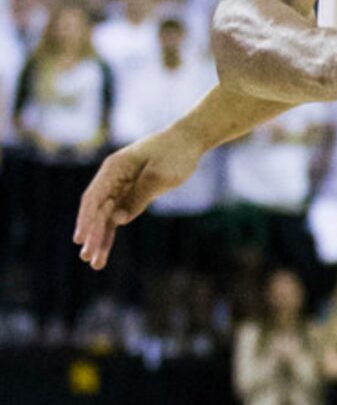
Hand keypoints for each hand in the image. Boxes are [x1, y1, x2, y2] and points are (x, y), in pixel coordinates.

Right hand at [74, 126, 202, 270]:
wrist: (188, 141)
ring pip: (105, 217)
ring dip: (100, 238)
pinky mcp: (131, 194)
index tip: (81, 239)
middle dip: (92, 235)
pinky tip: (104, 249)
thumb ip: (138, 197)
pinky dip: (111, 232)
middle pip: (97, 210)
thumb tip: (118, 220)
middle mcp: (112, 178)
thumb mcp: (158, 176)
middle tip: (87, 258)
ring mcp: (120, 186)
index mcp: (114, 168)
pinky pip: (117, 216)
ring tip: (95, 263)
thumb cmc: (174, 155)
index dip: (87, 220)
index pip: (94, 198)